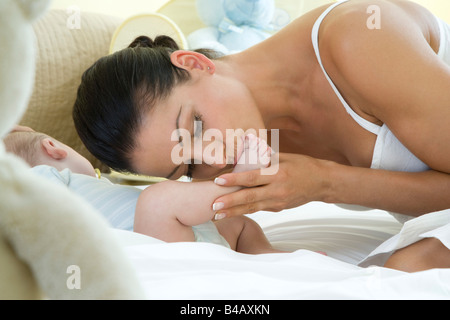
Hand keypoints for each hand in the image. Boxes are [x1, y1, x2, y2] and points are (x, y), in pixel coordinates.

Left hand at [212, 153, 328, 217]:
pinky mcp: (279, 207)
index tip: (218, 181)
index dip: (234, 180)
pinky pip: (259, 209)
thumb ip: (263, 156)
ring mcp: (278, 201)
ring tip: (217, 215)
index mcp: (277, 173)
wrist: (323, 182)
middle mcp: (277, 190)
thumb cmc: (302, 165)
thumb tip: (243, 149)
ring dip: (234, 212)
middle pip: (250, 197)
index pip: (252, 177)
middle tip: (213, 206)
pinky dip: (245, 212)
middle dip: (230, 202)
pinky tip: (231, 214)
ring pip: (252, 208)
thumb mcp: (284, 156)